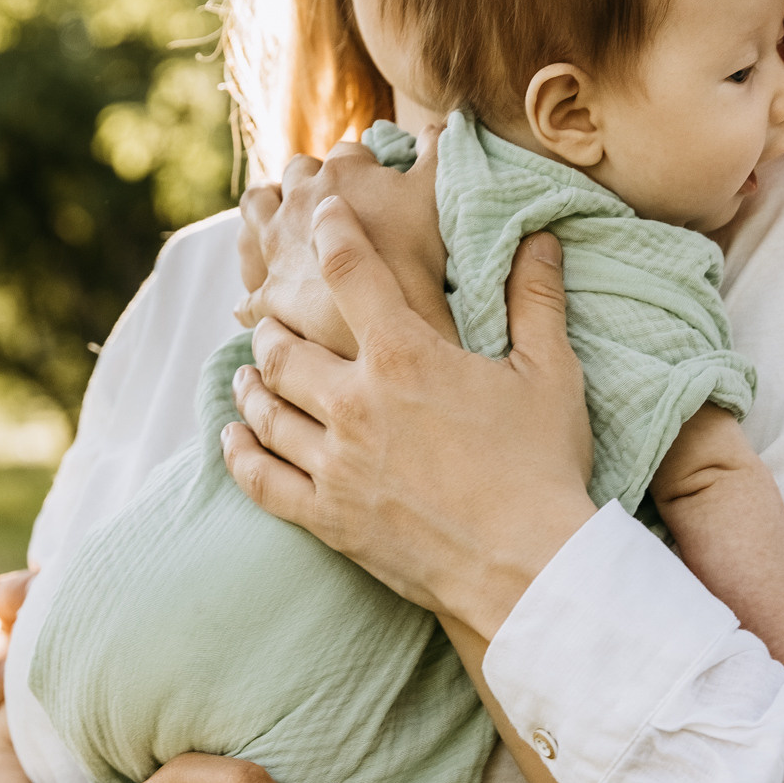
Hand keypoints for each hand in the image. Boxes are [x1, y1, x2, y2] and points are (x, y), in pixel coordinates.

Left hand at [222, 197, 596, 638]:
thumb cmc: (544, 468)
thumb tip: (540, 236)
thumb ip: (535, 299)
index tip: (322, 214)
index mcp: (406, 356)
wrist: (527, 568)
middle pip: (284, 345)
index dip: (330, 231)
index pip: (349, 271)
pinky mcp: (327, 517)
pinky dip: (241, 452)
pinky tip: (233, 438)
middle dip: (275, 323)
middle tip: (274, 317)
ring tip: (249, 370)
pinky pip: (261, 479)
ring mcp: (334, 463)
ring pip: (265, 408)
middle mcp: (355, 403)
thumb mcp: (550, 373)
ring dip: (251, 382)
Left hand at [236, 126, 452, 352]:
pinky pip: (252, 293)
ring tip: (280, 225)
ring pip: (256, 206)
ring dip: (265, 209)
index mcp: (341, 173)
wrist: (398, 316)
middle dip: (310, 181)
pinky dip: (254, 300)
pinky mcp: (272, 290)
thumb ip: (437, 151)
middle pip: (296, 173)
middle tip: (332, 202)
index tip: (374, 181)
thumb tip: (440, 122)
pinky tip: (260, 307)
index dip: (362, 165)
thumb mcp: (436, 191)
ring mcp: (279, 242)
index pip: (347, 153)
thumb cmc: (419, 252)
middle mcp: (300, 199)